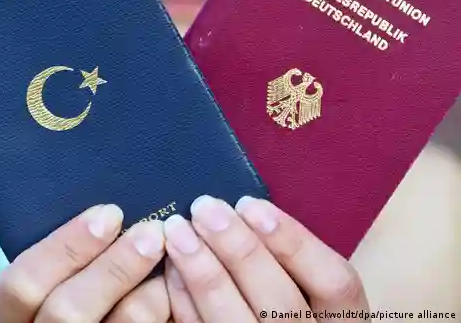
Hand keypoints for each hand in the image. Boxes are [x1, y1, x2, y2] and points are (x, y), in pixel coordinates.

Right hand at [0, 204, 170, 321]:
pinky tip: (169, 290)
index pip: (22, 283)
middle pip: (68, 311)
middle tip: (152, 232)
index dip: (66, 246)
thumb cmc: (42, 300)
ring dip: (146, 294)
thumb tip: (106, 210)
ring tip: (167, 262)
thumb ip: (55, 256)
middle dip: (115, 267)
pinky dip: (159, 313)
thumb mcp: (33, 282)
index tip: (109, 213)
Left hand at [163, 196, 368, 321]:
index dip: (294, 242)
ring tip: (178, 230)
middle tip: (205, 208)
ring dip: (203, 272)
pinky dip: (185, 301)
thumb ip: (287, 256)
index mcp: (343, 320)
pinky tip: (172, 267)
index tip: (250, 203)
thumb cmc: (290, 299)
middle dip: (239, 250)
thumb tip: (241, 208)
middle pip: (281, 304)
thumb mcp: (308, 282)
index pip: (334, 282)